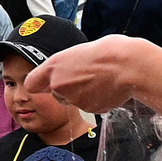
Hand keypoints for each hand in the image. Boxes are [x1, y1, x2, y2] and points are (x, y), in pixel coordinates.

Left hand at [26, 34, 160, 112]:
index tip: (46, 83)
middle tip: (85, 77)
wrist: (129, 66)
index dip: (40, 84)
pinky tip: (107, 88)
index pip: (32, 83)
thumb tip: (67, 70)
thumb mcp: (79, 51)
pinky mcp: (89, 109)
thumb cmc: (109, 52)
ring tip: (100, 80)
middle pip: (55, 93)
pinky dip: (97, 100)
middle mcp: (59, 84)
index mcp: (54, 66)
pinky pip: (90, 106)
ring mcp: (74, 99)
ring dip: (83, 94)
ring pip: (73, 100)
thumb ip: (67, 65)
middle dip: (66, 89)